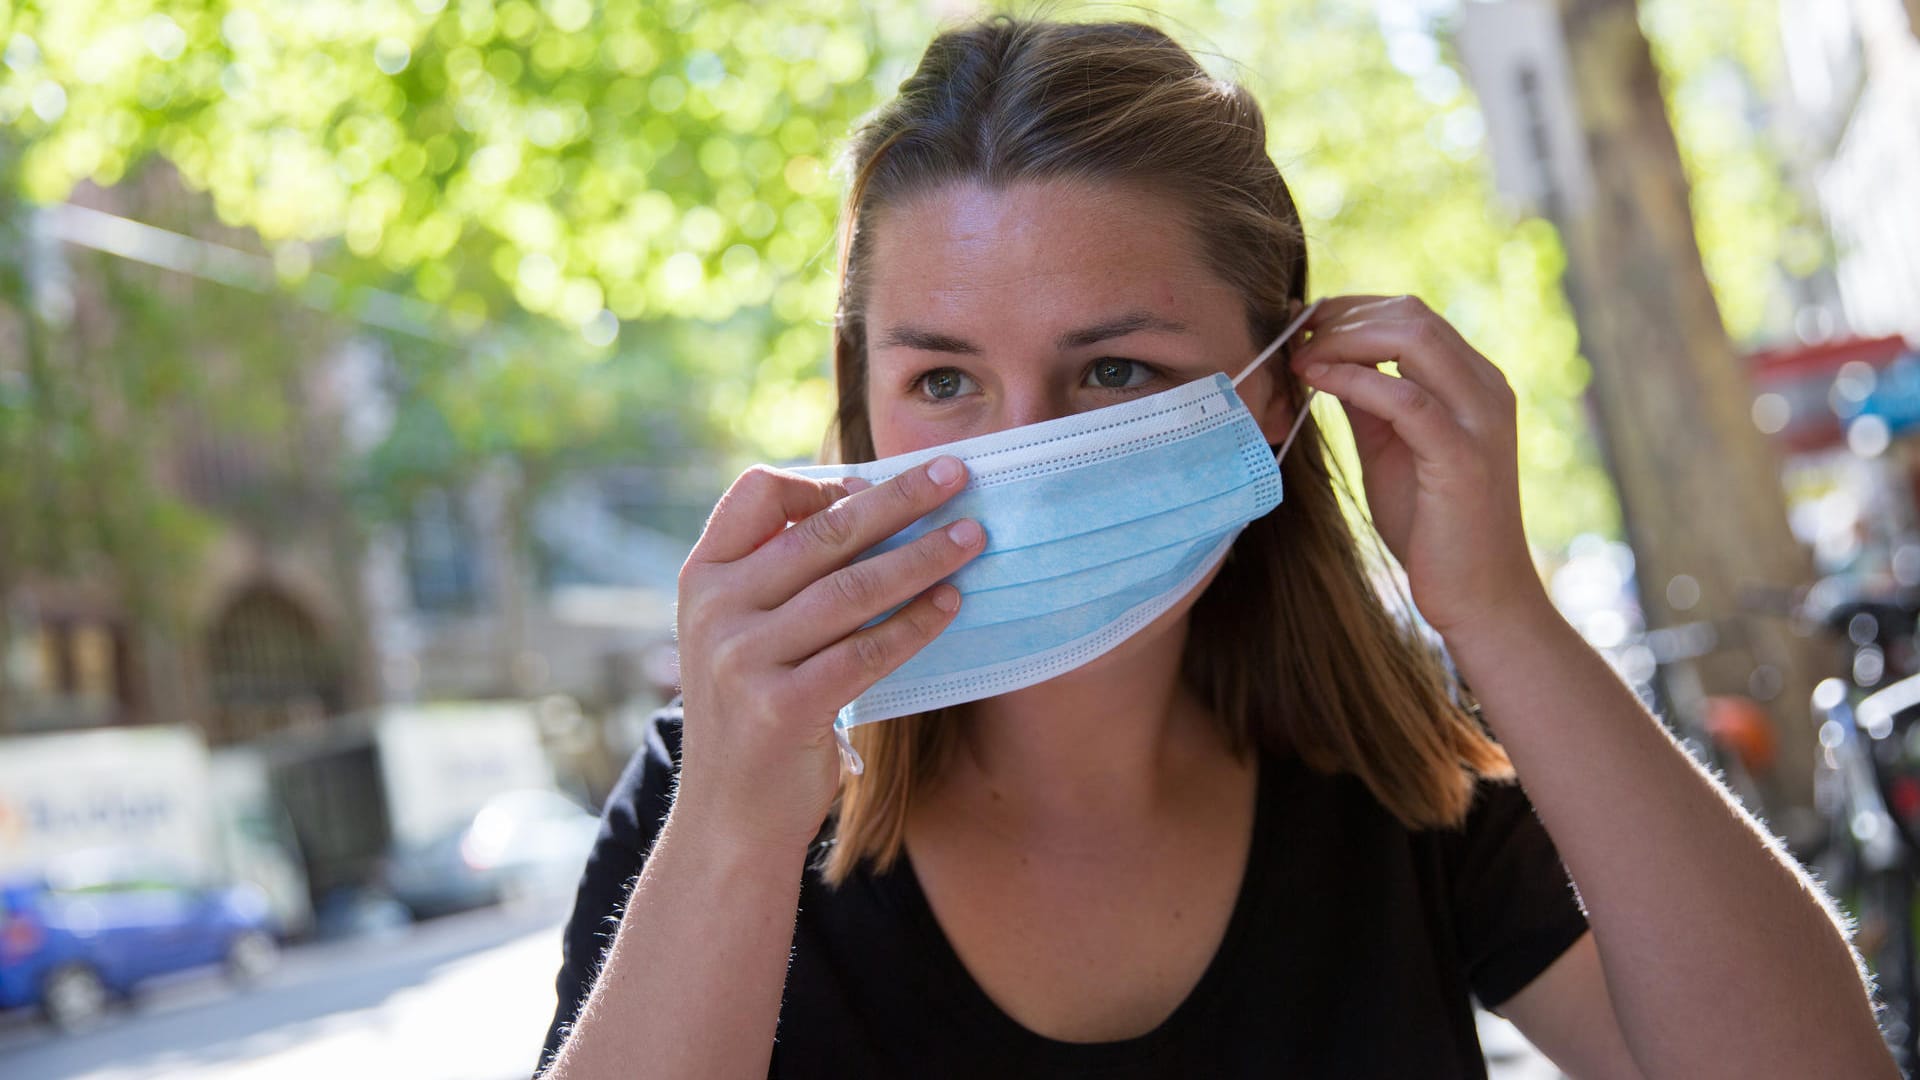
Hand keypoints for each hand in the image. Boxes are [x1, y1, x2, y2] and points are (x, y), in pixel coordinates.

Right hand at [671, 457, 985, 853]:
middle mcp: (715, 611)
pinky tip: (952, 604)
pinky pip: (868, 651)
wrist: (728, 817)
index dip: (821, 480)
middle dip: (899, 498)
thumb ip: (777, 574)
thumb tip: (869, 503)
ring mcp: (744, 660)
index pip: (757, 494)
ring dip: (923, 557)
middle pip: (823, 532)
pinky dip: (917, 623)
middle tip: (957, 474)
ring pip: (854, 588)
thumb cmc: (753, 709)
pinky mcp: (783, 708)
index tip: (875, 482)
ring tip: (972, 537)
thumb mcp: (737, 631)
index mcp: (702, 578)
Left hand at [1290, 295, 1545, 638]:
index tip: (1302, 325)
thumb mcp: (1391, 449)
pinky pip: (1404, 398)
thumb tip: (1325, 361)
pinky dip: (1354, 379)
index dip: (1351, 311)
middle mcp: (1485, 389)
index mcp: (1474, 383)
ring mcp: (1479, 419)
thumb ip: (1368, 404)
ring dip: (1343, 340)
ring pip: (1413, 338)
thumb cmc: (1433, 527)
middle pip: (1410, 315)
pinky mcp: (1462, 456)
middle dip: (1342, 318)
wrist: (1480, 596)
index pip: (1412, 315)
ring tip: (1299, 358)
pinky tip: (1316, 382)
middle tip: (1292, 338)